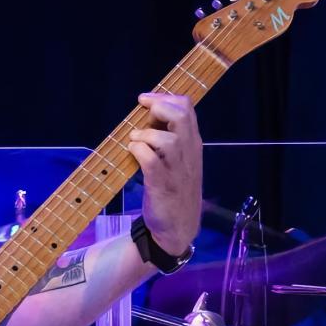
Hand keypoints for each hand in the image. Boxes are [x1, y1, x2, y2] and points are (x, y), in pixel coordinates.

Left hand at [129, 92, 202, 254]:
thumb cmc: (174, 190)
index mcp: (193, 144)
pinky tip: (132, 152)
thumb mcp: (180, 160)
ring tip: (136, 140)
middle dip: (158, 107)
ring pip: (167, 138)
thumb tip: (148, 114)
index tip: (145, 100)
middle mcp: (188, 153)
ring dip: (145, 134)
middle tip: (143, 114)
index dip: (164, 97)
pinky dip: (138, 150)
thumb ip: (170, 137)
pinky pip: (150, 159)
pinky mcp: (162, 184)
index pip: (187, 108)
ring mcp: (176, 169)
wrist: (178, 227)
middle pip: (181, 116)